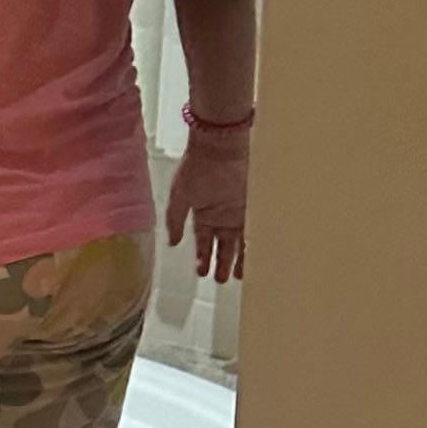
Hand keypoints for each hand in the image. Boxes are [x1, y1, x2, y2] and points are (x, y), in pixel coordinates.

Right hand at [165, 122, 248, 283]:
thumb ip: (175, 220)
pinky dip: (253, 244)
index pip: (202, 241)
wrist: (220, 147)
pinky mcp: (252, 206)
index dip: (202, 257)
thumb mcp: (179, 196)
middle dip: (221, 262)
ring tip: (239, 276)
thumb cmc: (196, 167)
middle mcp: (221, 215)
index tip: (201, 273)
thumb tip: (172, 243)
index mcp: (202, 213)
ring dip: (238, 258)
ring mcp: (238, 211)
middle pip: (221, 244)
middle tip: (221, 280)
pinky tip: (254, 258)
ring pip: (238, 241)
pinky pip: (253, 230)